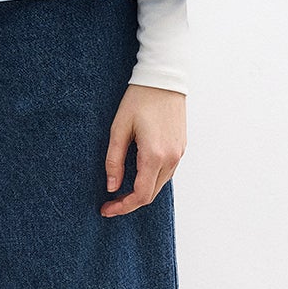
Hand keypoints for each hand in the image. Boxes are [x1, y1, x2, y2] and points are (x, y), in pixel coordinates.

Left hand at [101, 84, 185, 216]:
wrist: (164, 79)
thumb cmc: (139, 100)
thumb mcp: (119, 128)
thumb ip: (114, 160)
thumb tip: (111, 186)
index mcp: (154, 155)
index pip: (140, 195)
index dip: (122, 207)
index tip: (106, 209)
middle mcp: (171, 158)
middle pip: (151, 194)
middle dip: (130, 202)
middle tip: (109, 202)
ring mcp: (179, 153)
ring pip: (160, 184)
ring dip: (141, 191)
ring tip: (120, 190)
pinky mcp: (181, 147)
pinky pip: (166, 172)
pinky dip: (151, 179)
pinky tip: (136, 174)